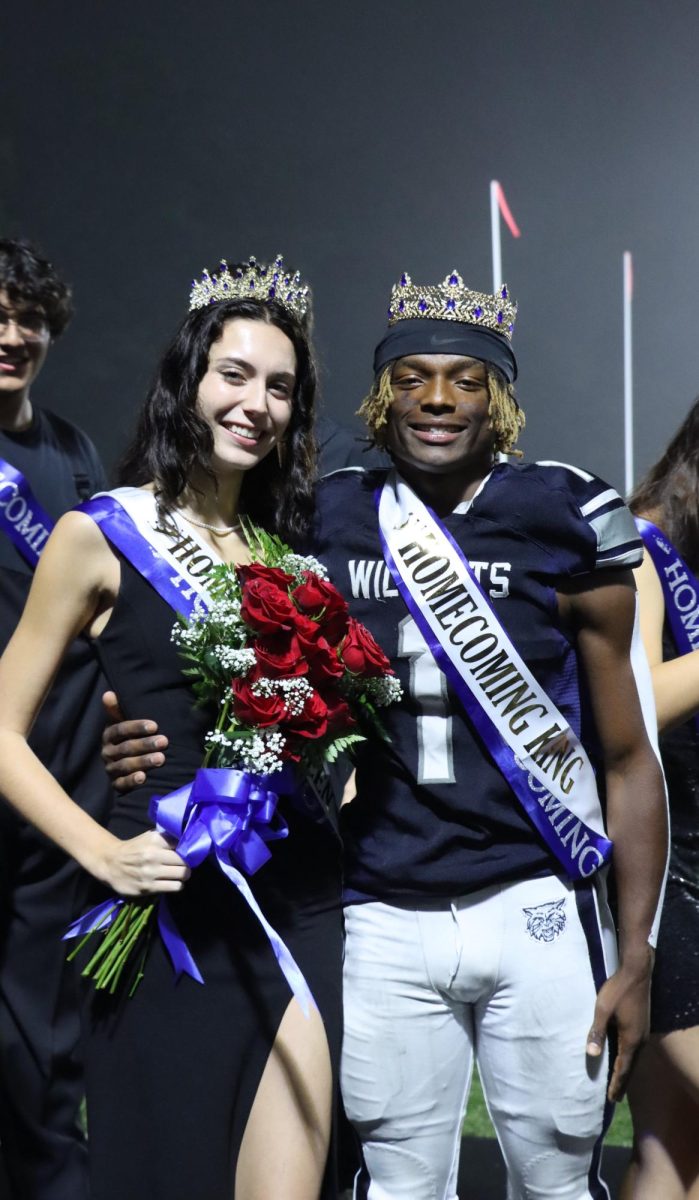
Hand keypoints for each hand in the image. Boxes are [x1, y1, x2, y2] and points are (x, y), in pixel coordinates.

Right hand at [95, 829, 189, 895]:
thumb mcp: (149, 837)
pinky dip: (177, 885)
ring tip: (178, 875)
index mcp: (155, 840)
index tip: (188, 853)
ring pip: (182, 875)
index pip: (183, 844)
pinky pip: (174, 887)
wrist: (110, 863)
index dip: (187, 849)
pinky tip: (172, 882)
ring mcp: (150, 872)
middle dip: (187, 864)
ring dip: (183, 875)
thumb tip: (189, 839)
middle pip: (185, 861)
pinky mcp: (148, 887)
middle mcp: (153, 855)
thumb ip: (167, 837)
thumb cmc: (134, 848)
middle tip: (184, 865)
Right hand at [101, 691, 167, 790]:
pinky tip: (143, 778)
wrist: (128, 765)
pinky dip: (132, 781)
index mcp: (109, 735)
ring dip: (143, 761)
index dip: (136, 727)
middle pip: (126, 748)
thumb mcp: (126, 722)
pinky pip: (121, 784)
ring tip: (162, 759)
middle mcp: (107, 752)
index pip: (120, 729)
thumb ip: (118, 709)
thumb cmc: (132, 737)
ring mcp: (111, 769)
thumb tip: (108, 694)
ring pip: (125, 765)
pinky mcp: (116, 784)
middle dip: (146, 744)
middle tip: (164, 741)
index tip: (155, 726)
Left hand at [586, 945, 652, 1100]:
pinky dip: (629, 1059)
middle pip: (631, 1067)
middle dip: (622, 1082)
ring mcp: (643, 1032)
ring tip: (618, 1082)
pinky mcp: (642, 1025)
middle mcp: (640, 1040)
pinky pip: (636, 1049)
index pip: (623, 1068)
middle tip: (614, 1098)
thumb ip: (597, 1032)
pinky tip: (623, 1058)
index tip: (611, 1099)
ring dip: (626, 1071)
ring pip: (634, 1058)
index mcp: (631, 1039)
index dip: (616, 1084)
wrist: (637, 971)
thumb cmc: (617, 990)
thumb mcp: (602, 1010)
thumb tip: (591, 1054)